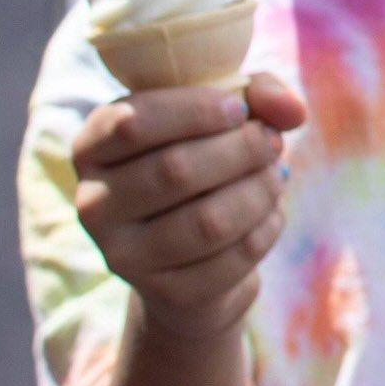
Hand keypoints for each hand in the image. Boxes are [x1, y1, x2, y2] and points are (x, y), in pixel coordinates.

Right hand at [71, 75, 307, 343]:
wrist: (195, 254)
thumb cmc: (207, 161)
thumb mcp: (223, 116)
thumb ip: (256, 93)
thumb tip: (292, 109)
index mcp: (92, 149)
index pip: (131, 123)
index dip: (195, 110)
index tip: (237, 109)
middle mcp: (94, 204)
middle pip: (176, 171)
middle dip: (243, 149)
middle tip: (271, 142)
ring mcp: (123, 255)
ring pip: (209, 221)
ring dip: (260, 190)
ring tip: (275, 174)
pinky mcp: (165, 292)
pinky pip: (234, 257)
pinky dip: (267, 227)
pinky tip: (268, 214)